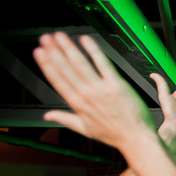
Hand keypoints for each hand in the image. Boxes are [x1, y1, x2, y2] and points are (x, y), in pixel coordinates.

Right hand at [36, 33, 153, 147]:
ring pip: (80, 64)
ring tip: (59, 36)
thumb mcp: (84, 128)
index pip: (57, 80)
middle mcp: (86, 95)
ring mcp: (100, 90)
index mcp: (77, 105)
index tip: (39, 52)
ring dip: (68, 48)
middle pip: (66, 69)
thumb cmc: (114, 135)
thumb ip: (64, 119)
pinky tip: (86, 40)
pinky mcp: (116, 85)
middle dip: (54, 52)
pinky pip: (103, 64)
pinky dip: (93, 51)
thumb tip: (48, 116)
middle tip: (45, 38)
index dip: (47, 65)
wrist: (136, 139)